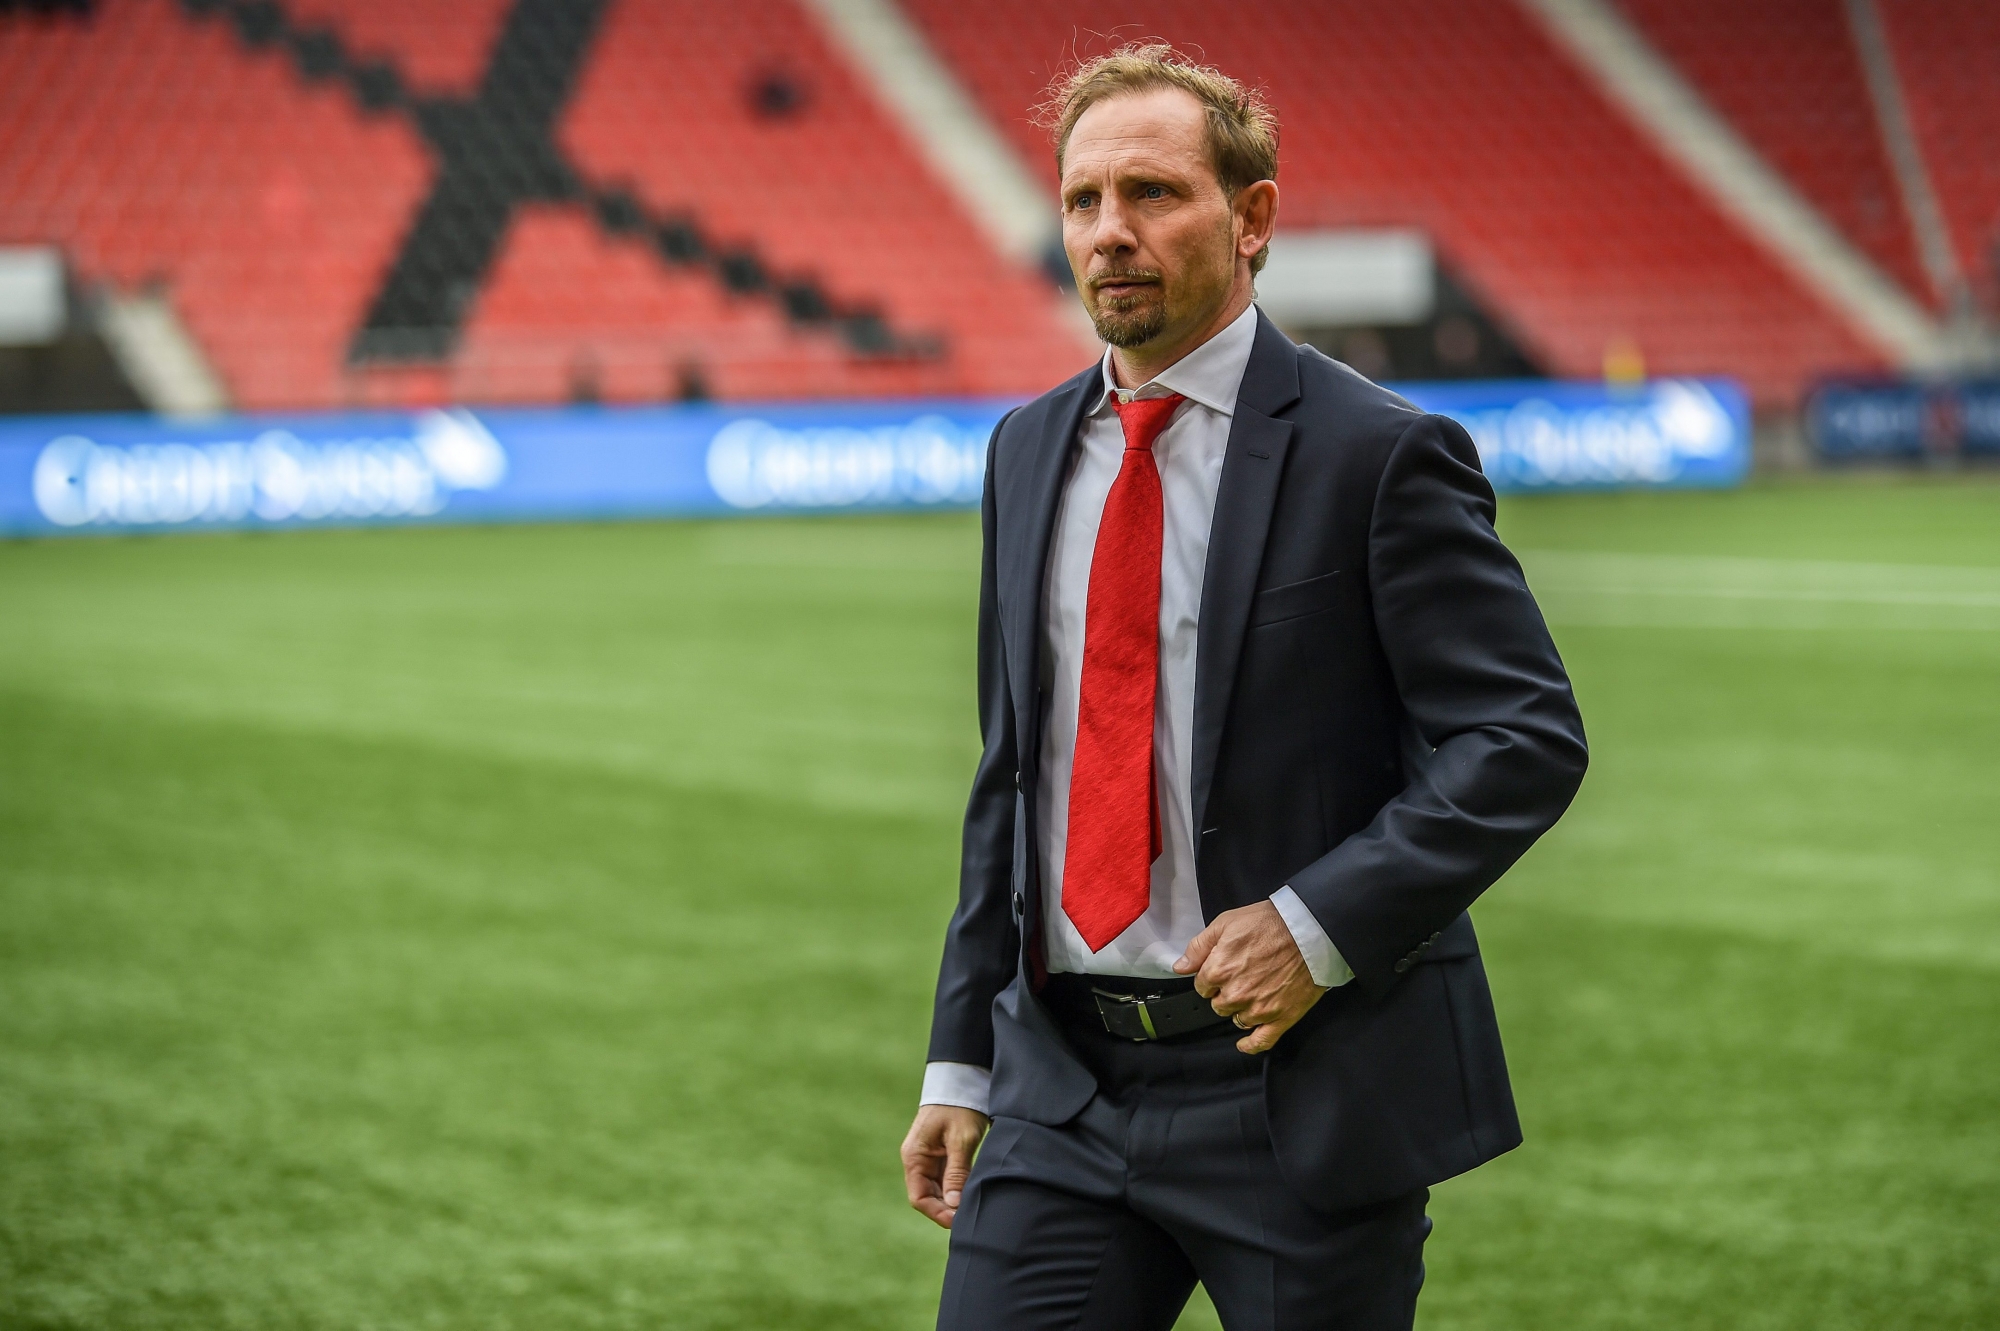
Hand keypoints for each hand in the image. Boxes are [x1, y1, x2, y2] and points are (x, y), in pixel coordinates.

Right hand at [901, 1104, 989, 1229]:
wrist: (960, 1082)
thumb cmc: (959, 1107)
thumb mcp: (960, 1139)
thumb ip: (956, 1172)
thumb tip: (953, 1205)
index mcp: (915, 1157)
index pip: (919, 1197)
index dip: (937, 1213)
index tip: (958, 1220)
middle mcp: (918, 1160)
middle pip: (928, 1197)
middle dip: (946, 1210)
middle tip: (970, 1217)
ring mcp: (928, 1159)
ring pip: (937, 1190)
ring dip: (952, 1201)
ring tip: (972, 1208)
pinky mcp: (940, 1156)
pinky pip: (945, 1180)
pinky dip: (956, 1190)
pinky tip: (971, 1194)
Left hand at [1175, 900, 1327, 1053]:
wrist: (1310, 930)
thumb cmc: (1271, 923)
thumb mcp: (1226, 923)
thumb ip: (1199, 947)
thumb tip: (1180, 966)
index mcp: (1219, 970)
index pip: (1202, 986)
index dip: (1211, 977)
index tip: (1222, 970)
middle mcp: (1236, 994)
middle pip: (1218, 1005)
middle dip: (1225, 993)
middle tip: (1242, 977)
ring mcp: (1259, 1008)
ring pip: (1238, 1020)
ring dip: (1241, 1010)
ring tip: (1255, 991)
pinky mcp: (1281, 1017)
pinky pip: (1261, 1041)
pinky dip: (1251, 1044)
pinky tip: (1244, 1043)